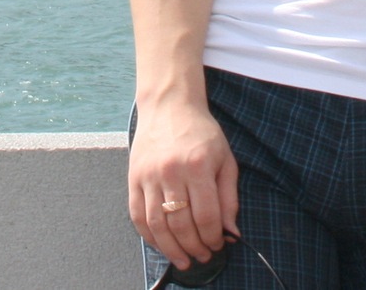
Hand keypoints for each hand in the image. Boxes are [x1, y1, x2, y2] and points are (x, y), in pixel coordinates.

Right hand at [129, 97, 238, 267]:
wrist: (169, 105)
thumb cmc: (201, 132)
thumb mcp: (225, 159)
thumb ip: (229, 197)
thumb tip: (231, 232)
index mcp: (198, 165)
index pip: (206, 216)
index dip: (214, 238)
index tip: (219, 245)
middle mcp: (171, 171)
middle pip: (181, 224)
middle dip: (195, 247)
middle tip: (203, 256)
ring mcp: (149, 175)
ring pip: (158, 225)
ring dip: (171, 249)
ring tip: (184, 260)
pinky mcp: (133, 177)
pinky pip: (137, 215)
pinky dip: (149, 236)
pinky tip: (161, 244)